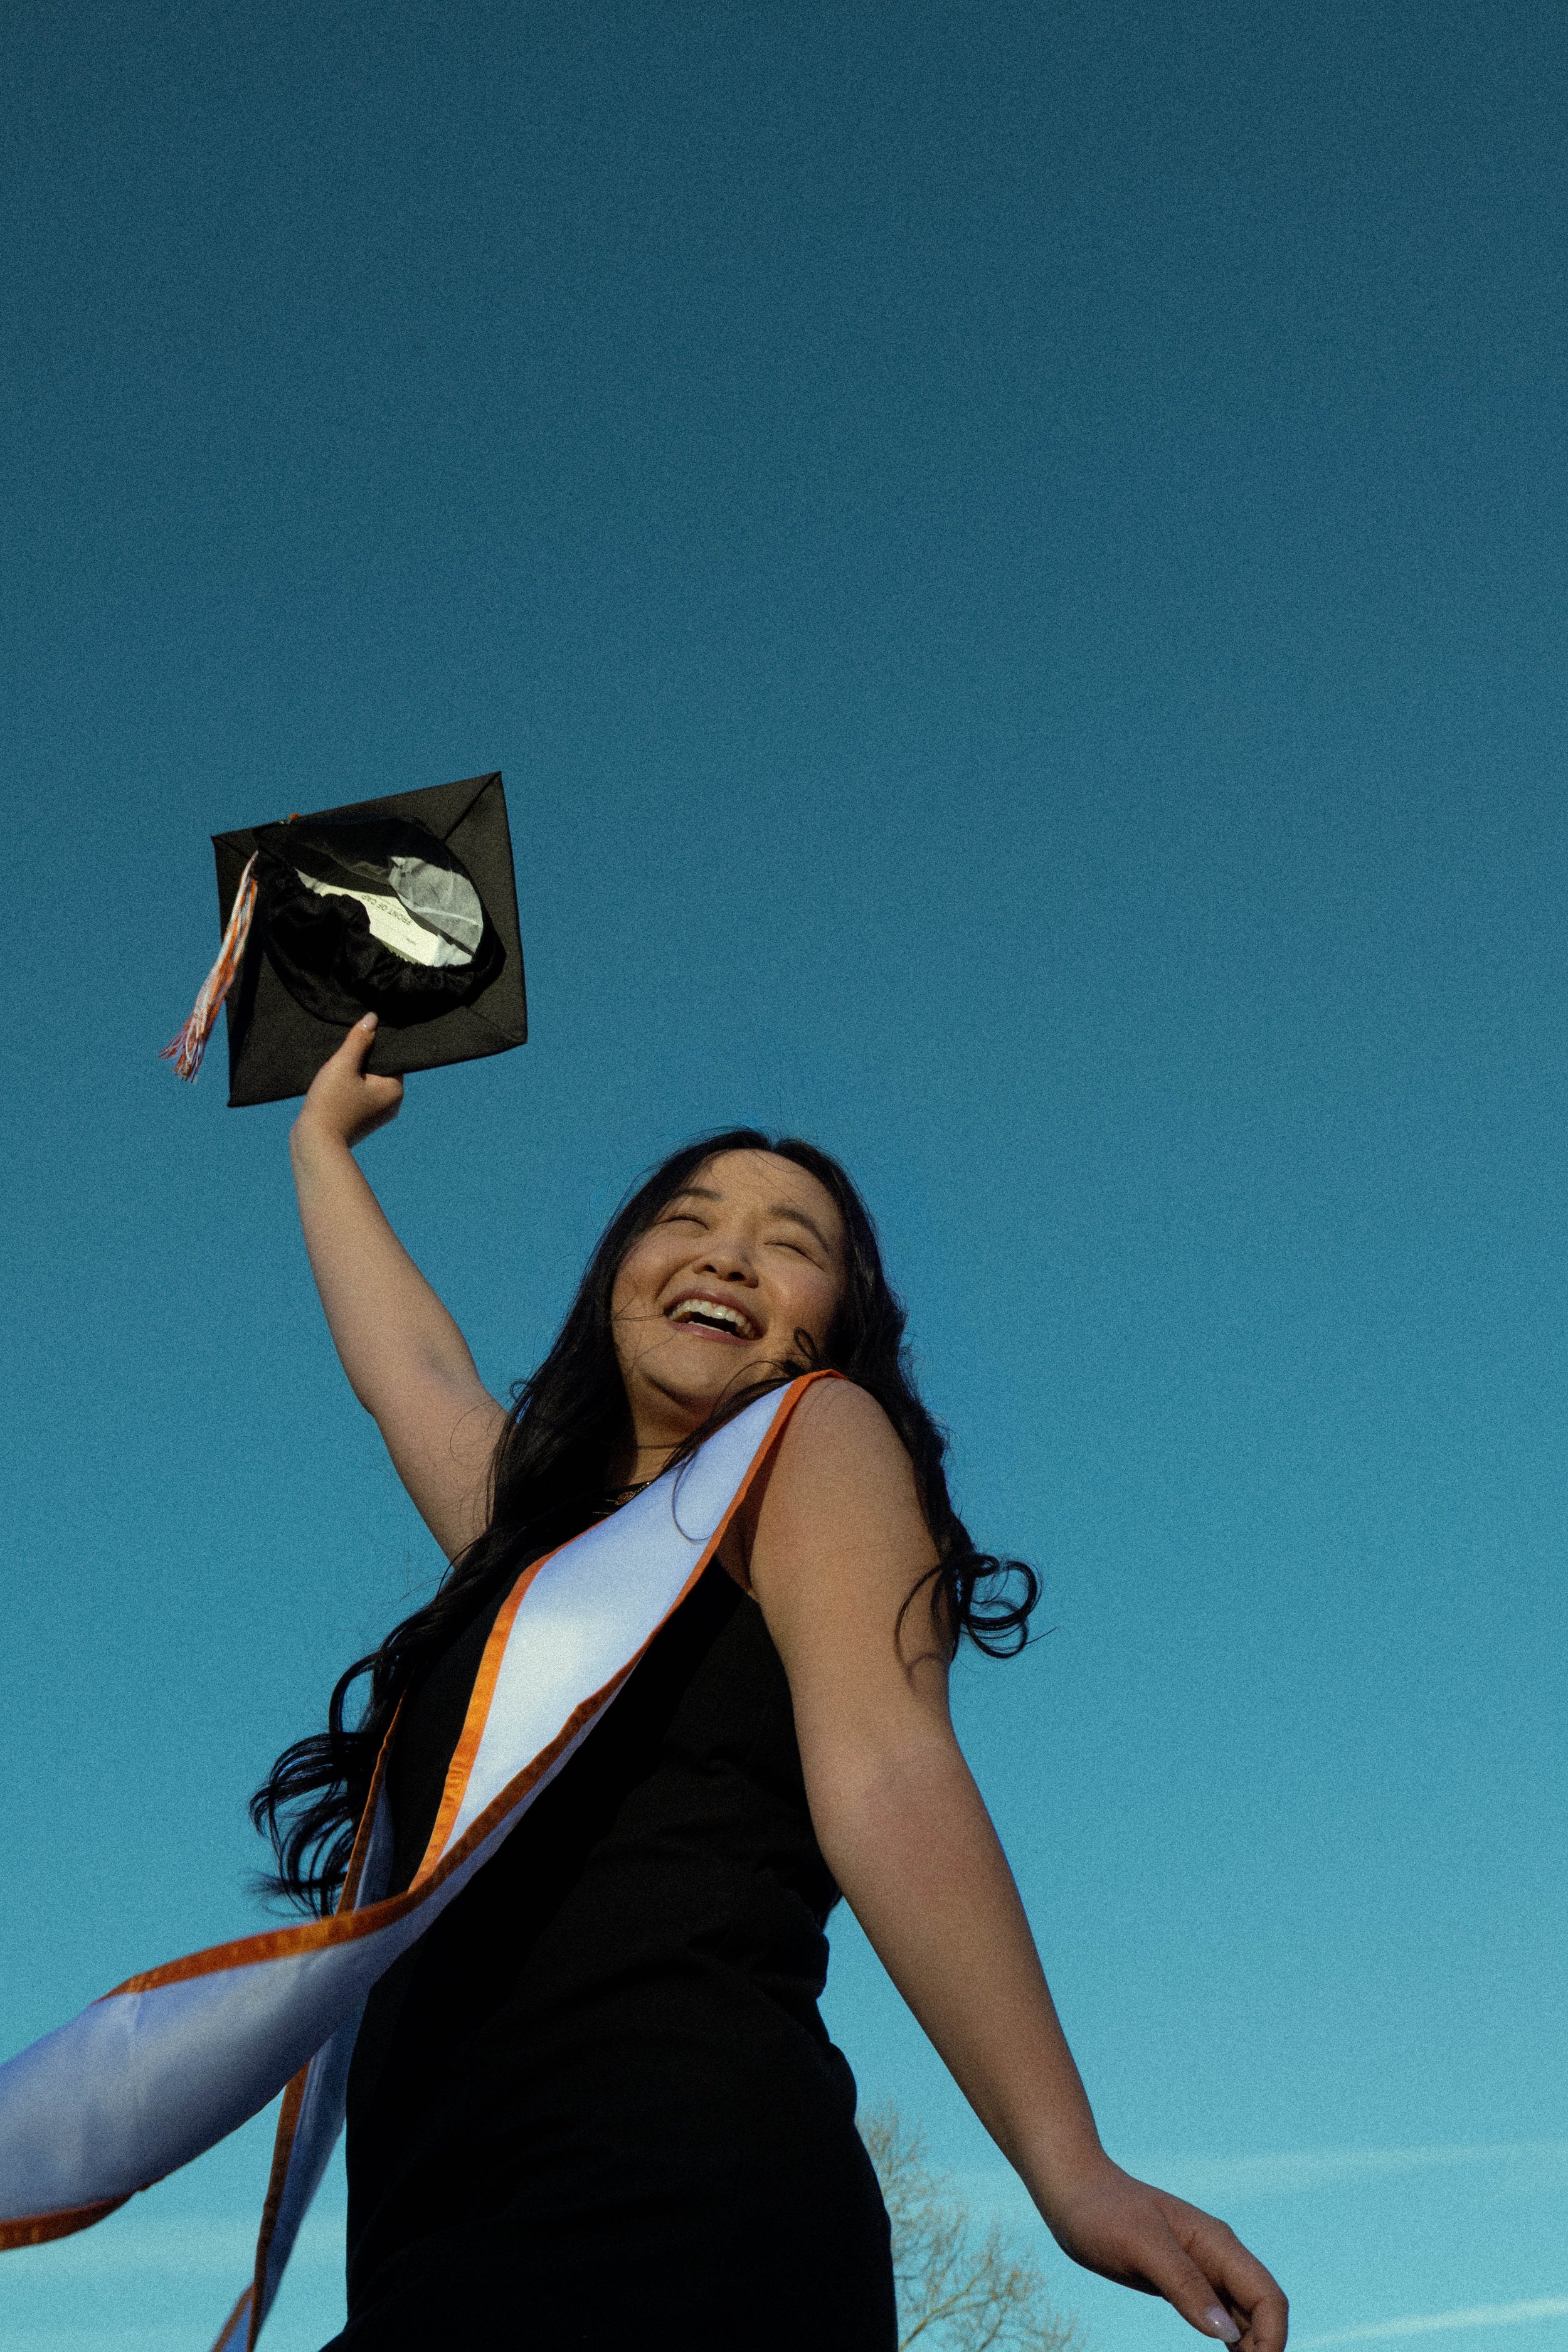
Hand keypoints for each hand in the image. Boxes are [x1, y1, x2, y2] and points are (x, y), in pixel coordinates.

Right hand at [292, 1014, 404, 1152]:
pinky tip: (334, 1085)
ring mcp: (378, 1115)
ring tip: (336, 1070)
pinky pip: (360, 1096)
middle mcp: (393, 1104)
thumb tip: (373, 1018)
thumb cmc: (330, 1103)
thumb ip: (359, 1040)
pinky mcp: (363, 1121)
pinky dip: (350, 1088)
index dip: (374, 1045)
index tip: (357, 1039)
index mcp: (395, 1090)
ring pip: (368, 1082)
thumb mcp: (343, 1064)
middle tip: (343, 1054)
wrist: (314, 1143)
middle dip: (362, 1060)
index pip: (391, 1057)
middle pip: (380, 1070)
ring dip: (354, 1074)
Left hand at [1043, 2157, 1286, 2349]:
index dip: (1273, 2339)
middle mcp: (1219, 2257)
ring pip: (1245, 2317)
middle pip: (1263, 2310)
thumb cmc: (1103, 2213)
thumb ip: (1184, 2284)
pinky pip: (1220, 2315)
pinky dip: (1231, 2341)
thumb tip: (1228, 2333)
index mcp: (1218, 2244)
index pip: (1267, 2297)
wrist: (1075, 2193)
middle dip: (1264, 2348)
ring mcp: (1203, 2270)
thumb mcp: (1141, 2247)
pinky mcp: (1185, 2281)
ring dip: (1250, 2348)